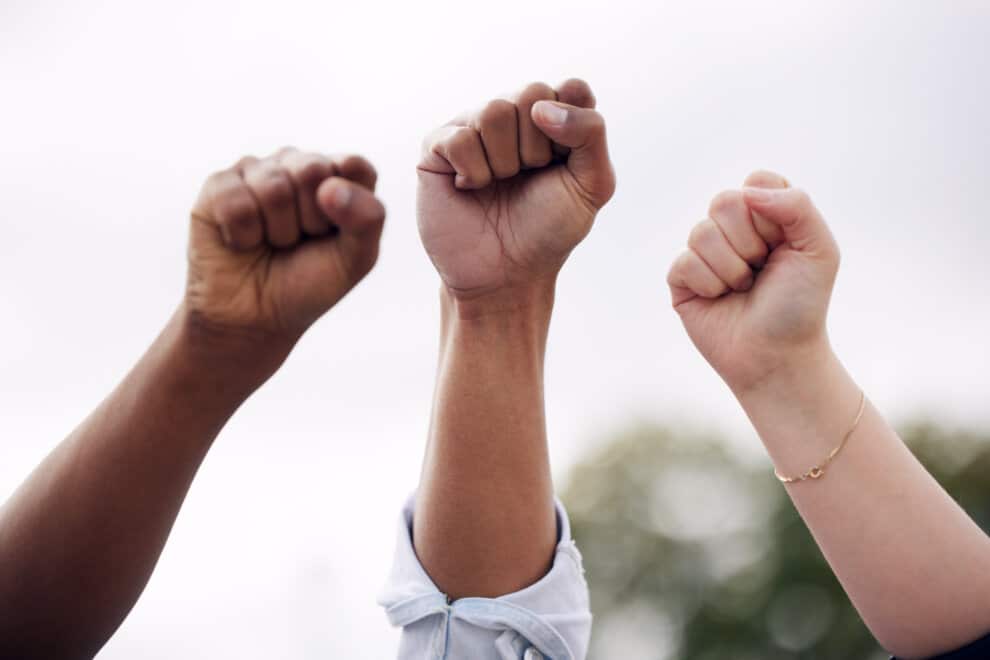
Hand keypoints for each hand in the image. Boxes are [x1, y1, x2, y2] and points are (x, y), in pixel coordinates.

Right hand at [185, 147, 384, 370]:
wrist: (256, 319)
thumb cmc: (309, 284)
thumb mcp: (356, 259)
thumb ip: (367, 218)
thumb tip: (330, 186)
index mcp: (338, 177)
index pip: (354, 165)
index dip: (346, 204)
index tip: (333, 233)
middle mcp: (298, 166)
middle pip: (313, 168)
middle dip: (310, 219)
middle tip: (299, 241)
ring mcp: (258, 171)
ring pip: (274, 186)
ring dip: (277, 231)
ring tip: (272, 243)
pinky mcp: (219, 185)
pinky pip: (236, 200)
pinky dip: (243, 235)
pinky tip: (243, 242)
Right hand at [417, 79, 614, 305]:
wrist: (506, 275)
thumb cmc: (548, 230)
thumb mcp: (592, 185)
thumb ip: (590, 133)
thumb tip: (541, 108)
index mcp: (553, 121)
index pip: (571, 89)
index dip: (571, 125)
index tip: (563, 162)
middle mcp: (513, 117)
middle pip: (532, 93)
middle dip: (537, 148)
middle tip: (528, 178)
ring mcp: (473, 128)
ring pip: (494, 111)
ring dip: (505, 162)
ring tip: (498, 185)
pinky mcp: (437, 147)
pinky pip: (460, 137)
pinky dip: (473, 171)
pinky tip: (469, 188)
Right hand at [667, 170, 839, 391]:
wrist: (776, 355)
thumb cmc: (800, 305)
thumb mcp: (819, 250)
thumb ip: (797, 206)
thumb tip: (747, 192)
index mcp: (767, 214)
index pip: (757, 182)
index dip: (770, 213)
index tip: (783, 245)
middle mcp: (733, 228)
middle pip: (723, 201)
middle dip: (749, 243)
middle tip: (761, 270)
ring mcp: (704, 252)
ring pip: (702, 232)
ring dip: (731, 269)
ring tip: (743, 288)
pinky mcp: (682, 277)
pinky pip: (685, 262)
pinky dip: (710, 285)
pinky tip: (720, 299)